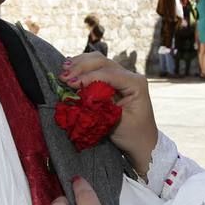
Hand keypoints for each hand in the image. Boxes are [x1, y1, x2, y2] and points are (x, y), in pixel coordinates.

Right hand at [58, 53, 157, 178]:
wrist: (141, 143)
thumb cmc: (132, 135)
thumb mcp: (116, 122)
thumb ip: (100, 105)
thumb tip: (80, 93)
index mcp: (136, 83)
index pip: (108, 73)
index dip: (88, 76)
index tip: (71, 84)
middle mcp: (130, 76)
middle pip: (103, 62)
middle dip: (81, 67)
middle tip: (63, 77)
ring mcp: (122, 77)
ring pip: (99, 61)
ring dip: (80, 64)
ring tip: (63, 71)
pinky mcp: (113, 81)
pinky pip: (97, 68)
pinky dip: (83, 68)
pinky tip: (70, 70)